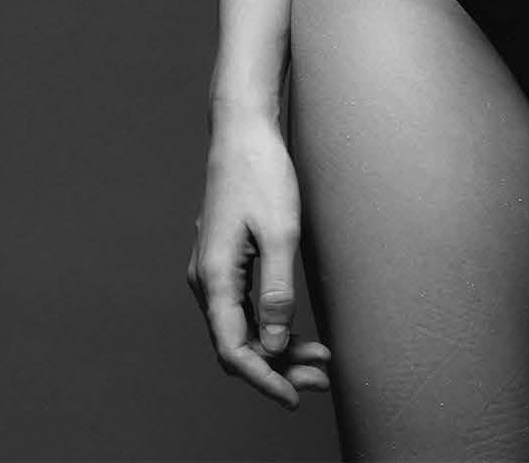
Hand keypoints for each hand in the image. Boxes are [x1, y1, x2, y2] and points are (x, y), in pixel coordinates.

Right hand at [188, 112, 330, 408]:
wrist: (242, 130)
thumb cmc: (261, 173)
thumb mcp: (280, 231)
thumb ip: (277, 290)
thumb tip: (276, 344)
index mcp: (214, 277)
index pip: (233, 349)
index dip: (264, 379)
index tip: (295, 398)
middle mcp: (207, 281)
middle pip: (238, 345)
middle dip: (278, 369)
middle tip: (321, 382)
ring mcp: (214, 272)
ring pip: (243, 329)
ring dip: (279, 349)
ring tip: (320, 362)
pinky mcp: (226, 263)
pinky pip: (245, 308)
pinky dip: (272, 325)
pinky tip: (300, 334)